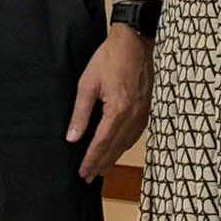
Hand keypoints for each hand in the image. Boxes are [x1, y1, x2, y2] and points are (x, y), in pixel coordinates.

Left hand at [68, 24, 152, 181]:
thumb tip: (72, 138)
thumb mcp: (88, 84)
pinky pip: (135, 135)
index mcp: (118, 111)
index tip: (82, 173)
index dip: (91, 160)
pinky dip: (124, 146)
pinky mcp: (147, 109)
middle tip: (88, 178)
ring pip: (127, 144)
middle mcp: (133, 116)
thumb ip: (81, 113)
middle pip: (115, 148)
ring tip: (100, 168)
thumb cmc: (109, 59)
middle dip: (101, 164)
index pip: (102, 144)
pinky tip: (117, 149)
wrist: (135, 42)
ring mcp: (143, 114)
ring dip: (113, 158)